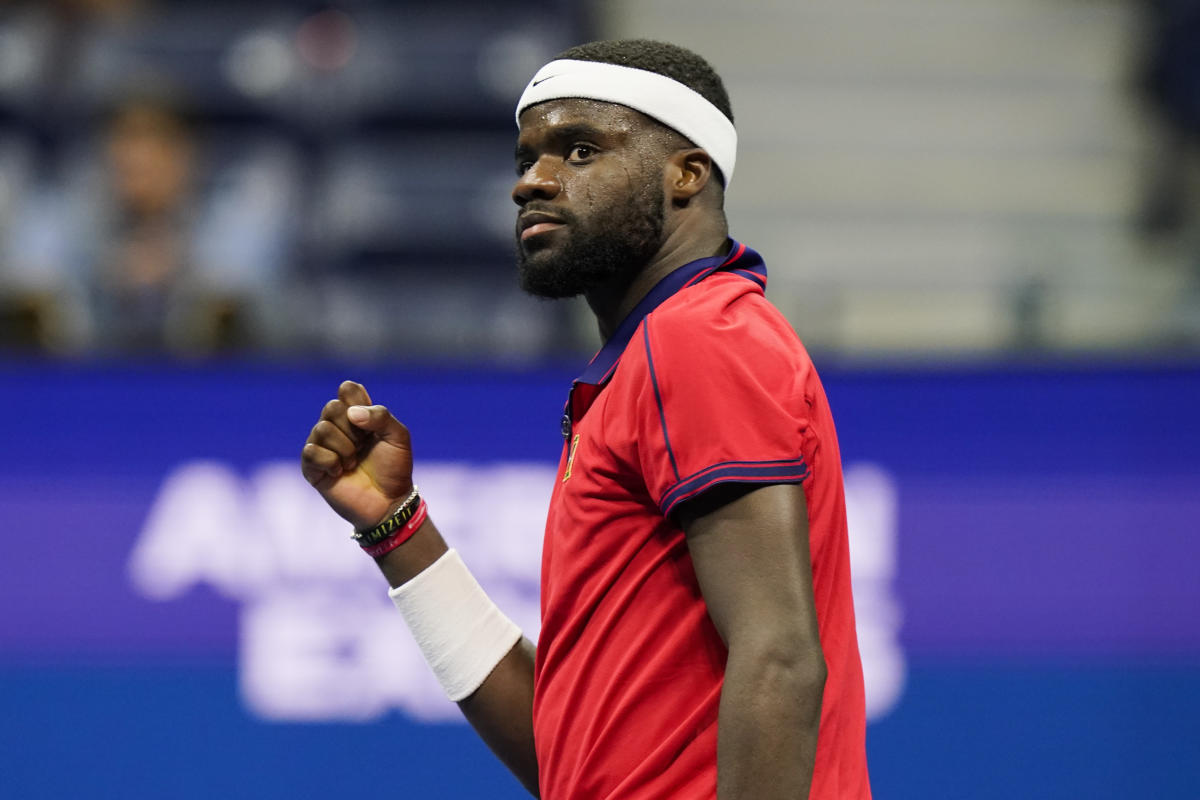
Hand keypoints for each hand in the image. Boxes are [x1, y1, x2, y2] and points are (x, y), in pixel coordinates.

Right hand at [301, 380, 414, 529]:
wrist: (389, 501)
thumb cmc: (394, 468)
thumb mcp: (398, 437)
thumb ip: (381, 416)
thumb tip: (351, 414)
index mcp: (356, 415)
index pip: (347, 389)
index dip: (358, 402)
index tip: (372, 425)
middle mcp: (336, 426)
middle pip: (332, 407)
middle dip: (353, 429)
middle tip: (363, 446)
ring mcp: (322, 446)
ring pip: (321, 428)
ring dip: (344, 448)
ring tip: (354, 462)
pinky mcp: (312, 467)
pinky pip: (311, 451)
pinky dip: (331, 462)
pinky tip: (340, 472)